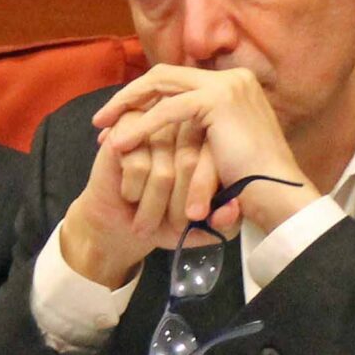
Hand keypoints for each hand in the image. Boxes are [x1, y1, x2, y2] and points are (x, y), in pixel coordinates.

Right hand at [55, 113, 222, 286]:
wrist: (123, 225)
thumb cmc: (165, 221)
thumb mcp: (203, 229)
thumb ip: (225, 223)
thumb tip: (231, 209)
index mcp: (212, 145)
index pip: (217, 165)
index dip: (204, 197)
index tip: (197, 219)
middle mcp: (186, 128)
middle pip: (191, 166)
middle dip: (179, 208)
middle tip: (173, 229)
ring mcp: (156, 125)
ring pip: (164, 173)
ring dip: (153, 207)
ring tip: (147, 221)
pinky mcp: (127, 128)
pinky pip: (138, 167)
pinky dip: (134, 192)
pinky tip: (130, 194)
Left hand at [93, 67, 318, 232]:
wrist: (277, 195)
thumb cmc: (253, 183)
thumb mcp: (224, 148)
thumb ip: (205, 132)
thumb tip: (176, 133)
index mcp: (236, 85)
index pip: (179, 80)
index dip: (146, 97)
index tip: (120, 122)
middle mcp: (233, 78)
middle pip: (166, 74)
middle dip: (130, 95)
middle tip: (102, 120)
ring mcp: (226, 85)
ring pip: (161, 84)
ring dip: (127, 105)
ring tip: (103, 129)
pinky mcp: (218, 100)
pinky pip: (167, 111)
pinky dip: (141, 126)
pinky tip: (120, 143)